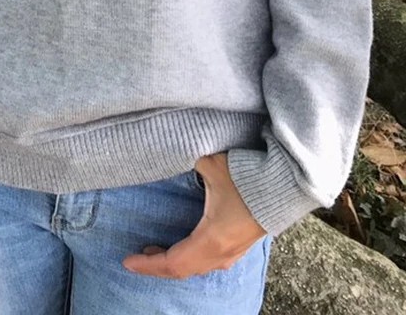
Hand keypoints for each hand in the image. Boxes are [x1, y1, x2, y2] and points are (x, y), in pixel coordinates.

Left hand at [122, 152, 266, 278]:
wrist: (288, 185)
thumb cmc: (249, 177)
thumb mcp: (211, 164)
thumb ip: (184, 156)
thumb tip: (165, 147)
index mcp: (211, 239)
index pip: (173, 263)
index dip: (148, 265)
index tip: (127, 260)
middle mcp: (221, 253)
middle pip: (182, 269)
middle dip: (156, 266)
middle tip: (136, 256)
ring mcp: (232, 252)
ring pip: (196, 267)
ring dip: (173, 262)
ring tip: (154, 251)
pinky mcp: (239, 245)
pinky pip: (207, 261)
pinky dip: (188, 258)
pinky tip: (183, 246)